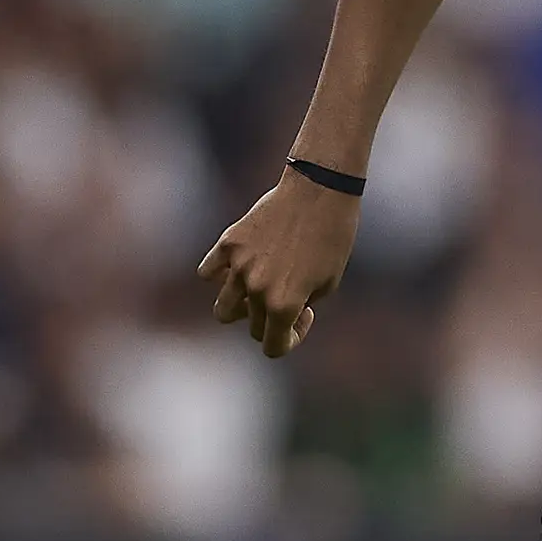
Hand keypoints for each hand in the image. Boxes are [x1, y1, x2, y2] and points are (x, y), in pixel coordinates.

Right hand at [199, 170, 362, 355]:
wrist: (320, 192)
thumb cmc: (332, 238)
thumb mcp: (327, 284)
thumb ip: (298, 307)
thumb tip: (274, 314)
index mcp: (284, 305)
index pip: (273, 348)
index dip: (291, 339)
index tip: (305, 314)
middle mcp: (256, 290)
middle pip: (253, 327)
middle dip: (272, 320)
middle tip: (291, 294)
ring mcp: (238, 266)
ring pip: (223, 310)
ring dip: (241, 308)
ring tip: (258, 290)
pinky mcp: (228, 243)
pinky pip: (208, 272)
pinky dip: (219, 274)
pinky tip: (240, 264)